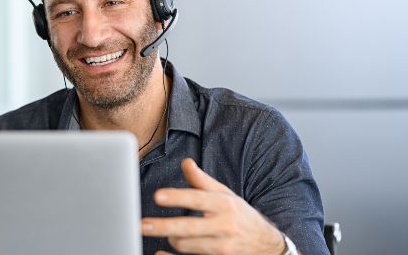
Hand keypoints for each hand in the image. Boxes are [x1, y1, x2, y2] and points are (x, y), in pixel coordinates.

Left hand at [141, 158, 285, 254]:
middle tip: (141, 225)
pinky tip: (159, 254)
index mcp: (223, 205)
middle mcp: (223, 226)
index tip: (157, 196)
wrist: (265, 245)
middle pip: (188, 227)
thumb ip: (202, 180)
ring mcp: (221, 248)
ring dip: (172, 239)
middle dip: (163, 226)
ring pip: (187, 246)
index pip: (197, 199)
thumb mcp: (225, 194)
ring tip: (167, 233)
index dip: (177, 197)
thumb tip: (185, 162)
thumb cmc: (239, 215)